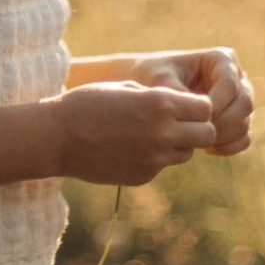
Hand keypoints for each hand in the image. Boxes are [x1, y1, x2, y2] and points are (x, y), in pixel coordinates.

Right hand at [54, 77, 221, 186]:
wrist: (57, 137)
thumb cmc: (88, 103)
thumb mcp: (127, 87)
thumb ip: (159, 98)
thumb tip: (182, 107)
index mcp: (161, 104)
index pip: (206, 108)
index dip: (197, 106)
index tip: (184, 105)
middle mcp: (163, 133)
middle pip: (207, 134)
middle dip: (198, 127)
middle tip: (180, 123)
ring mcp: (154, 159)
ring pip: (187, 153)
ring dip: (178, 144)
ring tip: (152, 134)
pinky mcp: (143, 176)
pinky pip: (162, 166)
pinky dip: (154, 158)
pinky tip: (130, 148)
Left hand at [121, 48, 253, 155]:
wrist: (146, 92)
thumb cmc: (151, 77)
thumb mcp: (160, 81)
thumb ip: (179, 95)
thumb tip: (202, 117)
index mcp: (221, 60)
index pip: (230, 84)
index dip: (216, 104)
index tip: (192, 119)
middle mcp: (236, 78)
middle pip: (245, 104)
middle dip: (222, 123)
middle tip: (196, 135)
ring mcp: (238, 101)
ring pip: (244, 123)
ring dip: (224, 137)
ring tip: (198, 142)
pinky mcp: (235, 121)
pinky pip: (244, 139)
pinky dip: (229, 147)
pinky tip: (206, 149)